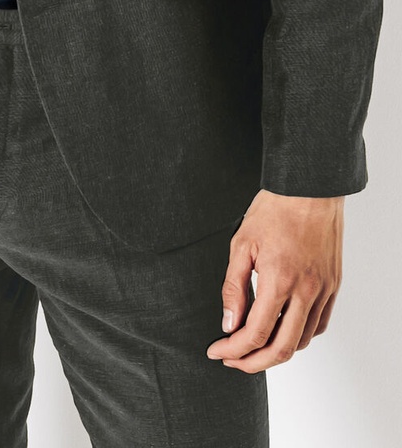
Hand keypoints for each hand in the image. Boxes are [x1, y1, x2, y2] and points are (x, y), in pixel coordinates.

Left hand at [206, 188, 343, 372]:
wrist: (309, 189)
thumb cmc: (273, 211)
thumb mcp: (241, 244)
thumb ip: (234, 287)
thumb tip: (229, 324)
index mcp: (279, 280)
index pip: (256, 334)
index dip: (233, 349)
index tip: (217, 351)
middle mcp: (306, 291)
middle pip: (281, 349)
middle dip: (252, 362)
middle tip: (232, 359)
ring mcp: (323, 290)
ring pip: (301, 340)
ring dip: (276, 351)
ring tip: (253, 345)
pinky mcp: (333, 285)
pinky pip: (318, 325)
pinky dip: (299, 336)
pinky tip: (281, 329)